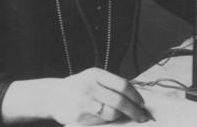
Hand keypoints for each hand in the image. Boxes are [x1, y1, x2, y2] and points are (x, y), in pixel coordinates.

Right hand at [2, 68, 150, 124]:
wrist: (54, 96)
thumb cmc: (79, 87)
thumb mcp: (93, 78)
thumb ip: (111, 85)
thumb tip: (136, 98)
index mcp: (95, 74)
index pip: (122, 85)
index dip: (136, 96)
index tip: (142, 104)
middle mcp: (89, 87)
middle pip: (120, 101)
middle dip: (134, 111)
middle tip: (142, 116)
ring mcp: (83, 102)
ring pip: (112, 113)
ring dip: (120, 116)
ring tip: (120, 115)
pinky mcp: (78, 117)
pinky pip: (100, 121)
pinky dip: (107, 121)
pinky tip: (105, 117)